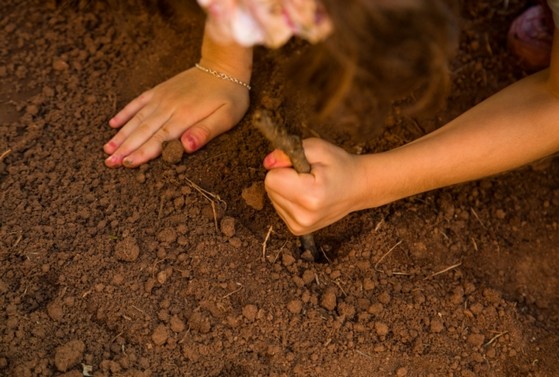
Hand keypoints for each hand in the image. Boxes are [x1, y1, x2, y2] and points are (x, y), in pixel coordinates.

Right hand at [104, 66, 249, 167]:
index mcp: (185, 116)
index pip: (160, 139)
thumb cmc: (229, 96)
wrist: (223, 65)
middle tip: (109, 163)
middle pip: (143, 131)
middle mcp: (169, 106)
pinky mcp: (159, 90)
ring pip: (137, 118)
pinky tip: (113, 124)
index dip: (143, 152)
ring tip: (106, 149)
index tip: (127, 164)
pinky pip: (138, 102)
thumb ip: (205, 132)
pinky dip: (125, 113)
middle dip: (125, 148)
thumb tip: (187, 147)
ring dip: (121, 134)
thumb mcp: (226, 117)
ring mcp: (162, 97)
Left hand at [263, 138, 366, 234]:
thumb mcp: (317, 149)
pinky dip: (289, 199)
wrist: (358, 188)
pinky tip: (307, 196)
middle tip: (307, 175)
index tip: (300, 166)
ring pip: (273, 198)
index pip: (271, 179)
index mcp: (310, 196)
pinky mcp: (297, 229)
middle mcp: (304, 216)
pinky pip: (279, 207)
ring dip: (286, 188)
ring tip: (309, 186)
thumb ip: (289, 153)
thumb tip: (268, 163)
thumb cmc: (339, 166)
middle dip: (283, 177)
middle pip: (270, 189)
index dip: (283, 166)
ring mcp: (300, 226)